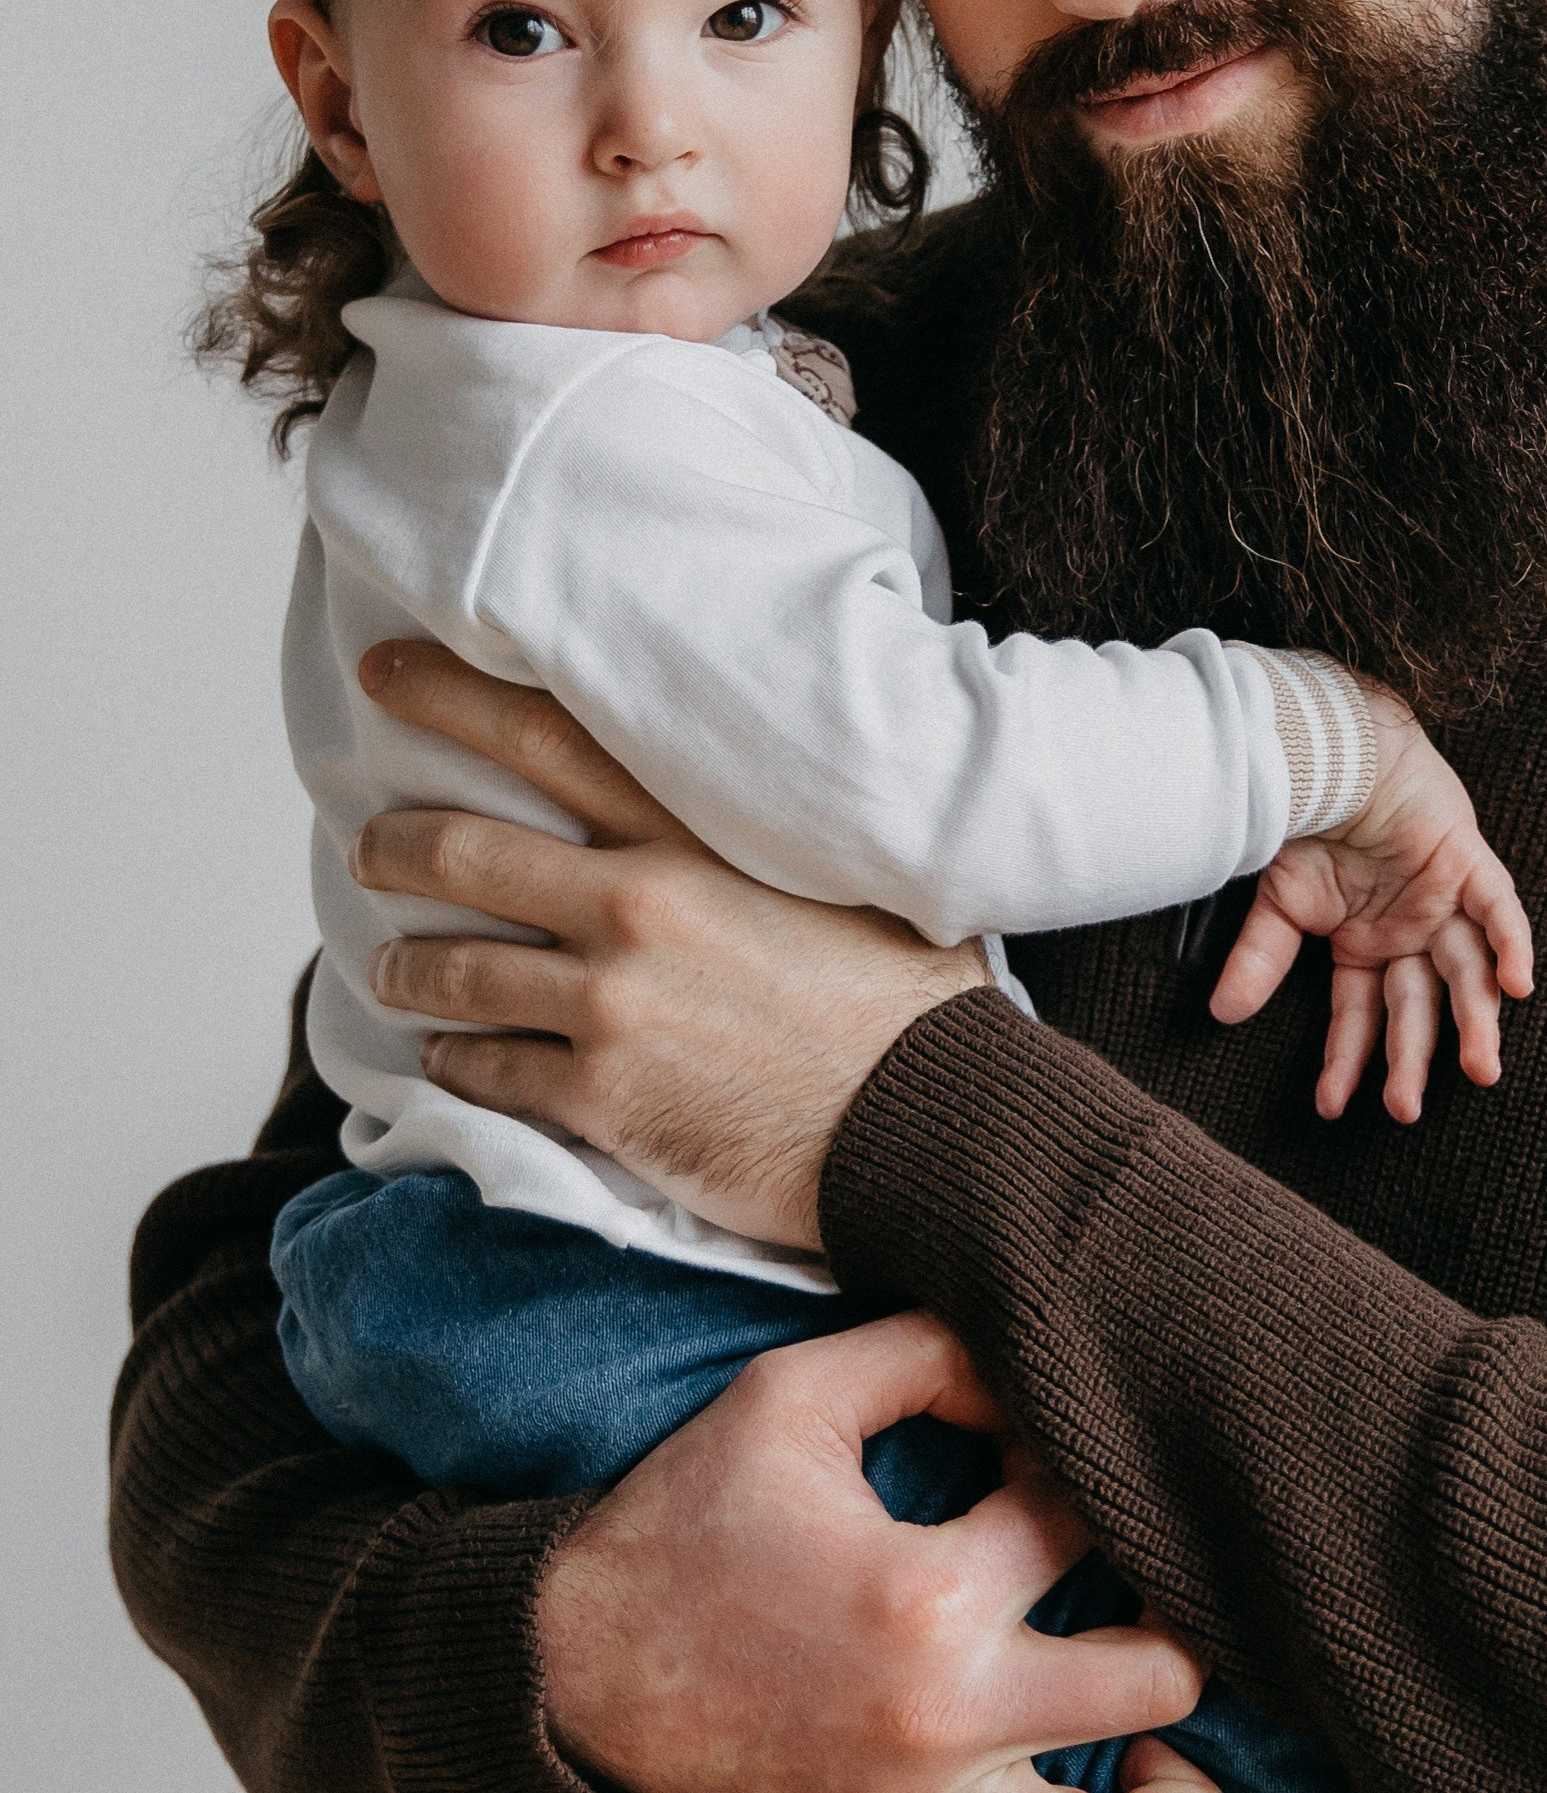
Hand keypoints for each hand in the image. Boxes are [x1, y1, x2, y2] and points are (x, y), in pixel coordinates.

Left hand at [353, 639, 989, 1248]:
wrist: (931, 1119)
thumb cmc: (906, 996)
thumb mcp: (847, 870)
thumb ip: (769, 823)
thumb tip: (752, 776)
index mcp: (694, 834)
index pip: (543, 736)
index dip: (448, 694)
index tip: (385, 673)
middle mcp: (637, 905)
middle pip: (464, 852)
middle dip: (394, 845)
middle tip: (369, 848)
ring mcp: (612, 1005)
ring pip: (455, 971)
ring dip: (407, 967)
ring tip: (391, 969)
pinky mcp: (603, 1100)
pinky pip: (487, 1071)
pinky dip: (452, 1060)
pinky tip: (446, 1057)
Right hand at [539, 1308, 1225, 1792]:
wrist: (577, 1673)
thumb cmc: (687, 1522)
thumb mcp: (790, 1397)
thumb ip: (921, 1353)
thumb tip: (1020, 1374)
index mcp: (924, 1593)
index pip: (1077, 1515)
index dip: (1073, 1462)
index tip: (1034, 1451)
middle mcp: (946, 1717)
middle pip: (1154, 1679)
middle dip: (1171, 1610)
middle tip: (1137, 1573)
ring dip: (1174, 1790)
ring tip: (1173, 1728)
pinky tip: (1101, 1790)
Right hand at [1210, 687, 1533, 1123]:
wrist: (1327, 750)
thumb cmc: (1304, 817)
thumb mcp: (1276, 900)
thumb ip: (1260, 958)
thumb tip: (1222, 1014)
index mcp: (1364, 943)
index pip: (1357, 1015)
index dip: (1345, 1060)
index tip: (1333, 1107)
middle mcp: (1408, 932)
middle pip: (1416, 1007)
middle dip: (1410, 1060)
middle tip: (1404, 1110)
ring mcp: (1443, 902)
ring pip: (1467, 973)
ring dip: (1475, 1021)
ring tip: (1480, 1070)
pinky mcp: (1468, 866)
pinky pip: (1500, 911)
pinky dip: (1511, 946)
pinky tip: (1520, 986)